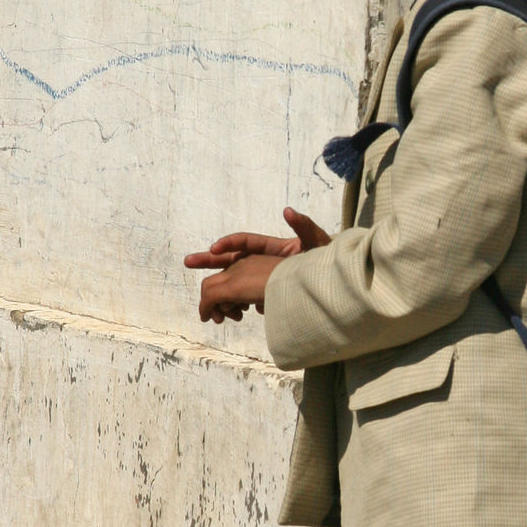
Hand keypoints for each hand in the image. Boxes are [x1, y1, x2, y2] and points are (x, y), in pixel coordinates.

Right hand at [183, 208, 330, 323]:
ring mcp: (266, 279)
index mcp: (273, 247)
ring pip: (237, 284)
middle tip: (187, 261)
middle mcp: (265, 262)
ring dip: (223, 293)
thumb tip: (288, 211)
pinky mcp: (269, 295)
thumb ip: (305, 226)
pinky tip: (236, 315)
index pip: (245, 242)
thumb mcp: (319, 241)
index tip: (215, 249)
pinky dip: (240, 305)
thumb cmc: (330, 258)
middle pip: (232, 261)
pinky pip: (248, 299)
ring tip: (211, 305)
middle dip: (210, 261)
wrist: (339, 282)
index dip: (229, 244)